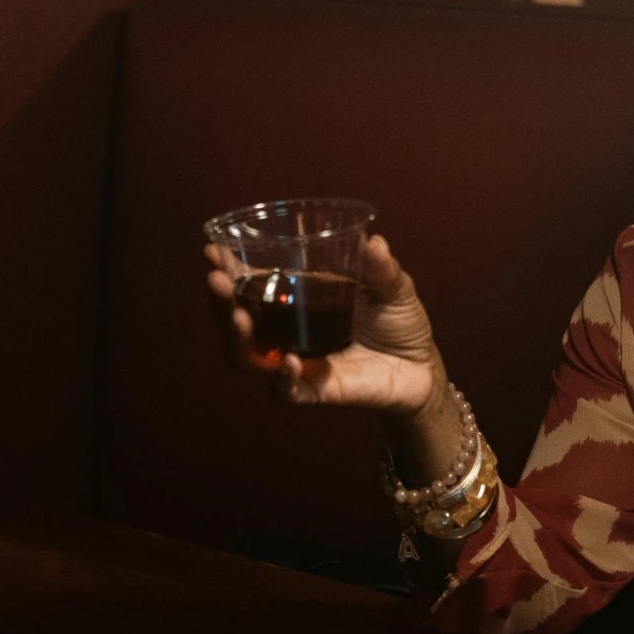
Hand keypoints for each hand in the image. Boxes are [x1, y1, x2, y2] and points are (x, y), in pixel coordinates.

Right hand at [205, 234, 442, 415]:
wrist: (422, 368)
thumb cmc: (400, 323)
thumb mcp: (394, 287)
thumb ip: (382, 269)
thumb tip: (375, 242)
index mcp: (298, 298)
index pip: (251, 282)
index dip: (227, 268)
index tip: (211, 249)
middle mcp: (287, 329)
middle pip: (235, 317)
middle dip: (220, 299)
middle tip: (216, 279)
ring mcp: (296, 360)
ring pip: (247, 356)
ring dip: (237, 338)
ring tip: (240, 318)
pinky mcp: (313, 390)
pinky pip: (285, 391)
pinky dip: (282, 378)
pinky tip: (290, 361)